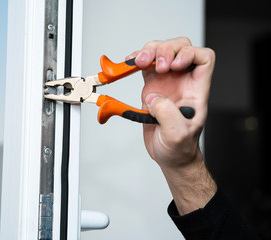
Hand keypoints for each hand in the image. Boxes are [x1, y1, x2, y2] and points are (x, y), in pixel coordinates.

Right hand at [127, 37, 216, 214]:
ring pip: (161, 52)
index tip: (174, 64)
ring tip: (139, 61)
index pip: (204, 58)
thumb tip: (154, 96)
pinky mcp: (152, 87)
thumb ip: (167, 112)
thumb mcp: (177, 134)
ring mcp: (167, 83)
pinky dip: (136, 60)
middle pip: (181, 48)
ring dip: (149, 51)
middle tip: (156, 65)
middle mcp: (183, 82)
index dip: (190, 54)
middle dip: (166, 49)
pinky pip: (145, 65)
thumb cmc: (180, 147)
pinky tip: (130, 63)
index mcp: (196, 90)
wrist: (169, 155)